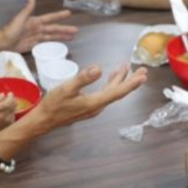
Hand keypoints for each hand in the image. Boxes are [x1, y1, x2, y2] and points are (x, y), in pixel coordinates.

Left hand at [0, 0, 77, 52]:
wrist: (3, 43)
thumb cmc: (11, 30)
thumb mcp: (20, 19)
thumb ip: (27, 9)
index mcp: (35, 21)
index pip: (50, 18)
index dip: (59, 16)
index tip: (69, 13)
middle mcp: (38, 28)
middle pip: (54, 29)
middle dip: (65, 29)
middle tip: (76, 30)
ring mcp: (36, 37)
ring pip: (52, 36)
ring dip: (62, 36)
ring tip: (72, 37)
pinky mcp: (34, 45)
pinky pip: (46, 43)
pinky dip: (54, 43)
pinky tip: (60, 44)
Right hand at [0, 93, 15, 133]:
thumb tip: (3, 94)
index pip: (9, 101)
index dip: (10, 96)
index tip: (9, 93)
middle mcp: (4, 115)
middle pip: (13, 104)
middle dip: (12, 99)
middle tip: (9, 97)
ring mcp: (9, 120)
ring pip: (14, 109)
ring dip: (12, 105)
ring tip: (7, 105)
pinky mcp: (11, 124)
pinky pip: (13, 114)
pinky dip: (11, 111)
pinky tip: (6, 112)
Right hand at [29, 64, 147, 129]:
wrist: (44, 120)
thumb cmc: (53, 104)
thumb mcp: (66, 88)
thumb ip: (83, 78)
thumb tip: (99, 68)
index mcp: (95, 102)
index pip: (118, 92)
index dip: (131, 84)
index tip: (143, 76)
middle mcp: (98, 106)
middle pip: (118, 92)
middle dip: (131, 80)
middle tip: (143, 70)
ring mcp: (94, 107)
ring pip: (111, 92)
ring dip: (120, 80)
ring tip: (127, 67)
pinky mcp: (88, 105)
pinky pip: (105, 93)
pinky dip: (110, 84)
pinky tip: (110, 77)